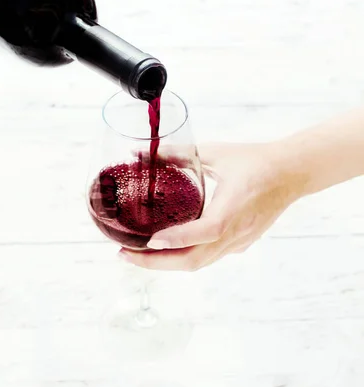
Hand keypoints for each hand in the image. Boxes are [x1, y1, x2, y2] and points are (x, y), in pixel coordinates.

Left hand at [119, 142, 303, 270]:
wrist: (292, 173)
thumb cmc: (255, 160)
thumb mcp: (215, 152)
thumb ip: (178, 153)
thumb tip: (141, 153)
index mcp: (234, 208)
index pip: (205, 232)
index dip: (177, 239)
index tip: (149, 242)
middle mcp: (237, 232)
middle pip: (194, 260)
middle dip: (156, 263)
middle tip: (124, 255)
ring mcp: (238, 242)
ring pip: (199, 263)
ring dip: (166, 263)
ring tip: (136, 256)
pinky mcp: (239, 244)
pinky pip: (207, 257)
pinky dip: (182, 257)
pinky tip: (163, 249)